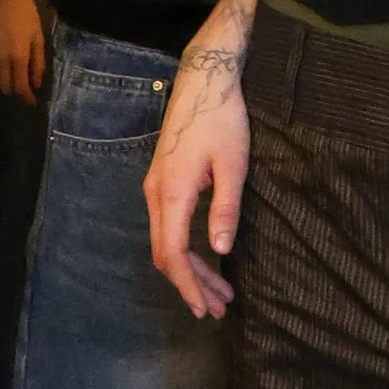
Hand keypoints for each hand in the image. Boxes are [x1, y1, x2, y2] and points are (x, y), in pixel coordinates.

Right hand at [0, 0, 46, 100]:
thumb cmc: (27, 15)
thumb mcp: (38, 38)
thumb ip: (38, 62)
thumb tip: (35, 83)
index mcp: (19, 57)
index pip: (21, 86)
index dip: (27, 97)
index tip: (32, 101)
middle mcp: (2, 59)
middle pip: (6, 87)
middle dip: (16, 92)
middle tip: (23, 88)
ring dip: (3, 85)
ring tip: (11, 81)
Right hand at [145, 17, 253, 317]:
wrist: (204, 80)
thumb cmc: (223, 119)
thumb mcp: (233, 164)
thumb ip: (225, 208)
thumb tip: (220, 249)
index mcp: (171, 192)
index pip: (173, 254)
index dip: (188, 285)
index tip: (206, 309)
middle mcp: (155, 193)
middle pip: (165, 254)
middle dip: (191, 285)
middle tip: (218, 309)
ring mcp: (154, 187)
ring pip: (166, 241)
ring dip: (189, 269)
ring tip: (218, 292)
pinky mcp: (161, 181)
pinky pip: (167, 226)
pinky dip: (184, 249)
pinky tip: (205, 259)